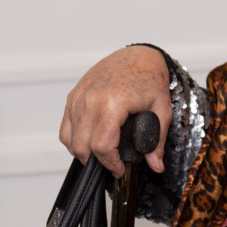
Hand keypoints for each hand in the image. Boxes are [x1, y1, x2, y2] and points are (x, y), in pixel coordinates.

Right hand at [59, 46, 170, 175]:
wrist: (138, 55)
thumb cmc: (150, 79)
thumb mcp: (162, 110)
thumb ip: (156, 141)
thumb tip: (156, 166)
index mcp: (113, 103)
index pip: (102, 146)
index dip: (110, 164)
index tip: (120, 170)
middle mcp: (91, 100)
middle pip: (82, 146)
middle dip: (96, 163)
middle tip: (112, 165)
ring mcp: (79, 97)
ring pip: (69, 139)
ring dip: (82, 152)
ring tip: (100, 155)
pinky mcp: (73, 96)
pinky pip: (65, 127)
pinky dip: (73, 139)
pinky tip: (89, 142)